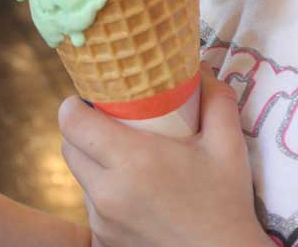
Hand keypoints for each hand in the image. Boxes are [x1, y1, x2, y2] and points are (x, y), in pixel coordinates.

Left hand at [59, 66, 268, 246]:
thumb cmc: (226, 202)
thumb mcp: (228, 145)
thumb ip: (216, 100)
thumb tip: (203, 68)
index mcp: (133, 160)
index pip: (73, 123)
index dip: (73, 105)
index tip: (87, 98)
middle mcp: (108, 192)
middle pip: (68, 149)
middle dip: (81, 130)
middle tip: (108, 123)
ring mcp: (102, 221)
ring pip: (80, 179)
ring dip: (94, 163)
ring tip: (126, 160)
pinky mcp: (104, 241)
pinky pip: (93, 206)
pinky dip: (105, 194)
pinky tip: (135, 193)